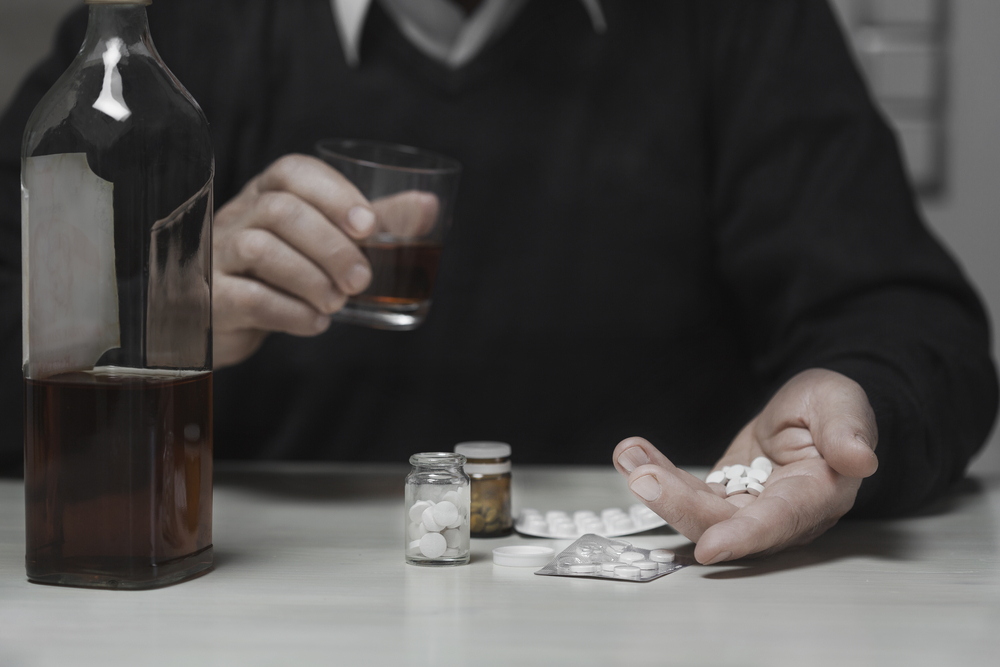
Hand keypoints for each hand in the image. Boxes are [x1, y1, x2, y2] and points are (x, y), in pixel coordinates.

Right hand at [213, 154, 376, 366]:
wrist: (225, 319)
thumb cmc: (286, 271)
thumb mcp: (329, 239)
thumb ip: (375, 223)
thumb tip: (429, 205)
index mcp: (267, 192)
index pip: (293, 172)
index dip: (334, 194)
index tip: (368, 226)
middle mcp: (237, 216)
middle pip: (280, 212)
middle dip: (331, 246)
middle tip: (361, 280)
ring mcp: (217, 256)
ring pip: (259, 249)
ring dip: (311, 278)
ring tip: (338, 302)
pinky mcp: (210, 299)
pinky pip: (246, 298)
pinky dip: (290, 312)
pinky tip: (316, 323)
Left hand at [613, 368, 878, 563]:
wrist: (814, 414)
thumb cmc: (833, 408)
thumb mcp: (841, 403)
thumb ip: (847, 430)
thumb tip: (861, 459)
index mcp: (816, 494)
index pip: (779, 520)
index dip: (744, 536)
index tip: (709, 548)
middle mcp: (779, 514)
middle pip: (725, 524)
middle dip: (678, 504)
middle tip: (642, 475)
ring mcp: (748, 510)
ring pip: (699, 513)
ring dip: (659, 487)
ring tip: (629, 454)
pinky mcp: (724, 499)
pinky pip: (687, 493)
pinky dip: (658, 473)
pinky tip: (632, 453)